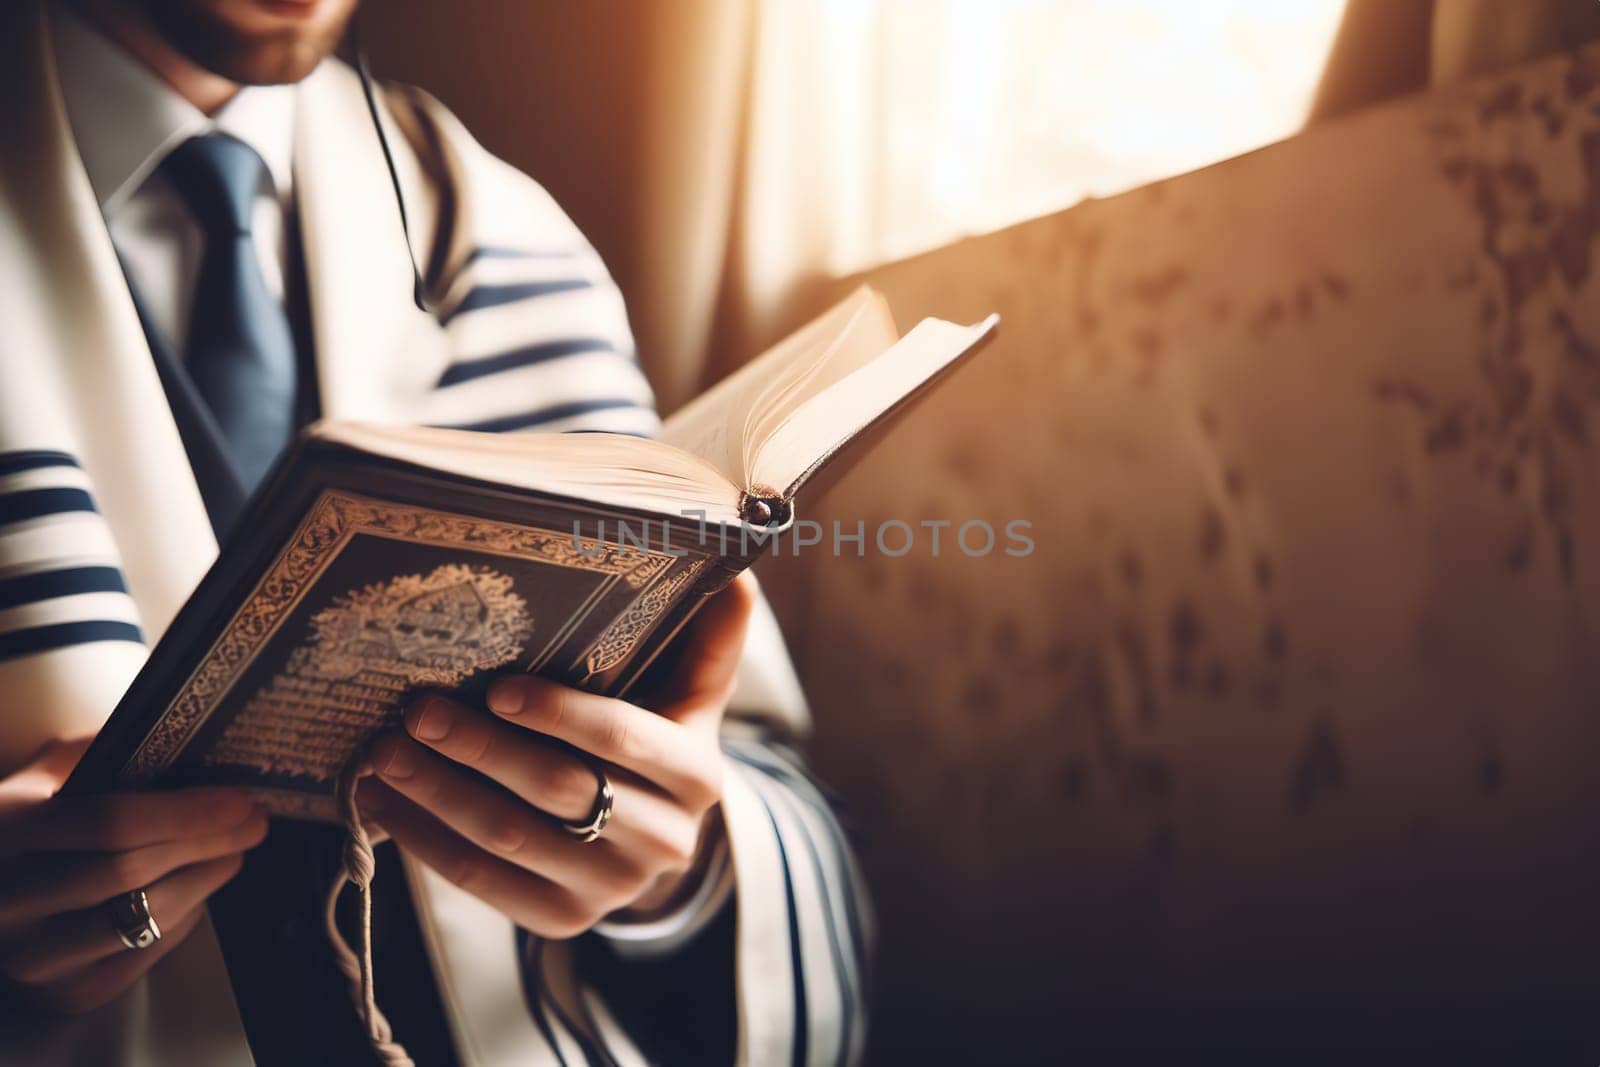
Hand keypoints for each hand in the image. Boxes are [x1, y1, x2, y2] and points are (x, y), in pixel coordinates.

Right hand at [0, 739, 265, 1012]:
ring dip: (205, 881)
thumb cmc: (28, 819)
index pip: (111, 824)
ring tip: (234, 852)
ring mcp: (34, 957)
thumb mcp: (47, 773)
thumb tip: (193, 746)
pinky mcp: (64, 995)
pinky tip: (197, 890)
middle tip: (254, 822)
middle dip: (208, 843)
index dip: (185, 813)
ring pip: (144, 919)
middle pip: (133, 872)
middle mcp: (10, 901)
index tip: (238, 799)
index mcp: (7, 830)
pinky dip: (182, 921)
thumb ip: (104, 755)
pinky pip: (143, 956)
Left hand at [359, 574, 755, 938]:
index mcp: (697, 774)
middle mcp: (664, 840)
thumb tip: (739, 571)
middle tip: (416, 709)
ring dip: (438, 793)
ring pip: (511, 839)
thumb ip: (709, 635)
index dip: (558, 712)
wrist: (654, 838)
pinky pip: (483, 884)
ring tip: (384, 751)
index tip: (495, 684)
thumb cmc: (657, 739)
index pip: (622, 738)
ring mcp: (612, 888)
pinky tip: (382, 801)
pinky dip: (425, 841)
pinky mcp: (563, 920)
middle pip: (558, 789)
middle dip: (479, 747)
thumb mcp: (692, 691)